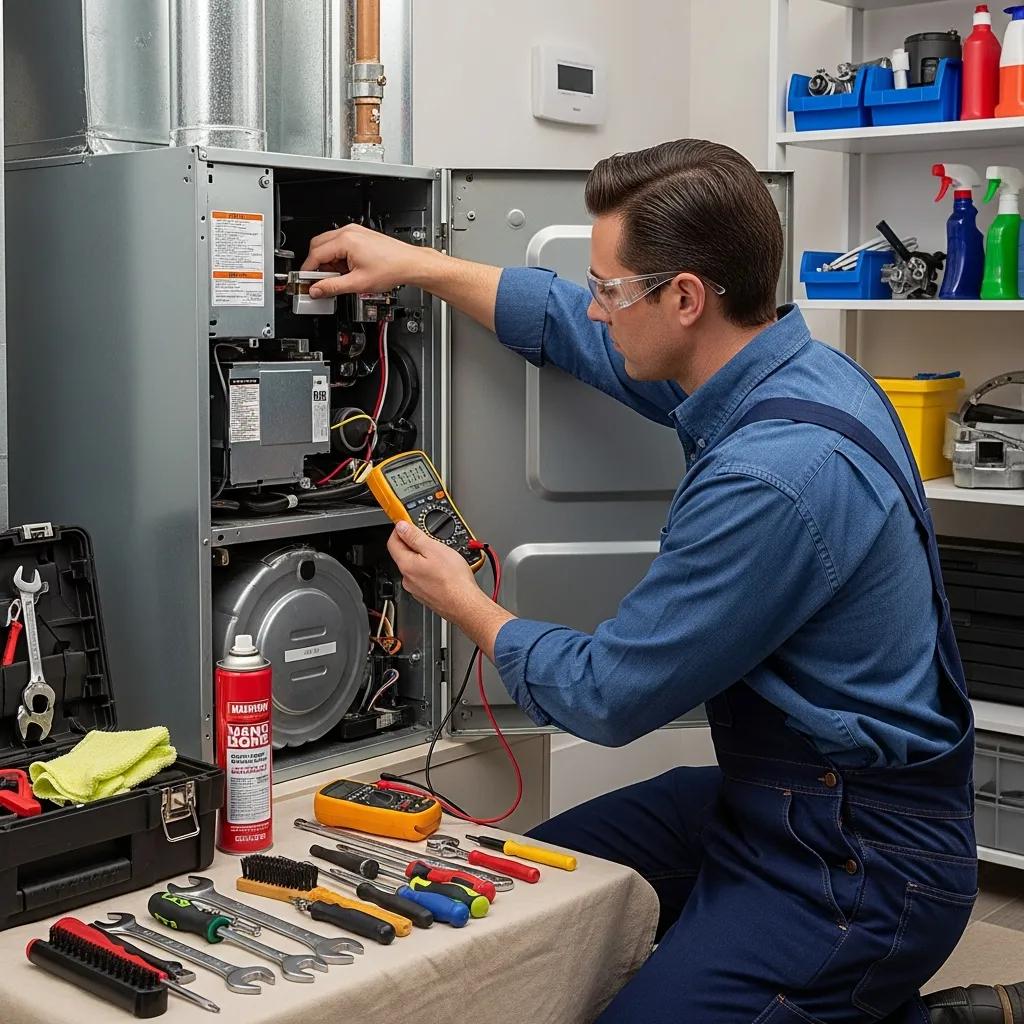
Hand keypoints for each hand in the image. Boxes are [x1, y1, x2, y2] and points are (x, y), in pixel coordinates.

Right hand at [301, 224, 437, 297]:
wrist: (410, 264)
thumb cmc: (391, 269)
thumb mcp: (358, 283)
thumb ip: (333, 287)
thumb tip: (317, 290)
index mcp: (345, 240)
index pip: (315, 254)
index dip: (308, 270)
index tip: (306, 282)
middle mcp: (348, 232)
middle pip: (318, 246)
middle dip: (317, 265)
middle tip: (322, 281)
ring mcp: (355, 232)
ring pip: (328, 246)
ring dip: (329, 262)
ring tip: (341, 277)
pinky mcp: (360, 236)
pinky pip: (340, 245)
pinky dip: (339, 258)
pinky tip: (348, 270)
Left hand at [386, 521, 480, 622]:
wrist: (465, 604)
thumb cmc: (453, 580)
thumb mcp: (434, 549)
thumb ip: (415, 536)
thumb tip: (402, 527)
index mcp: (406, 565)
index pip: (393, 542)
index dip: (400, 530)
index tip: (407, 524)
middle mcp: (407, 579)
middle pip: (404, 555)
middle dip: (414, 544)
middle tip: (430, 539)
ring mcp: (416, 589)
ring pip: (415, 567)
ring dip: (425, 559)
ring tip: (442, 557)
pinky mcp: (426, 596)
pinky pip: (424, 578)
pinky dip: (431, 572)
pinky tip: (444, 572)